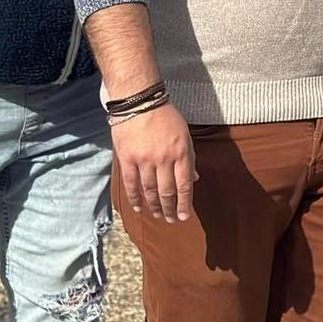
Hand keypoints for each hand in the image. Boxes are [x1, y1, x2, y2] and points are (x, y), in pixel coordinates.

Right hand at [111, 103, 197, 222]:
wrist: (139, 101)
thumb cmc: (165, 116)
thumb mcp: (184, 134)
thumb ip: (189, 157)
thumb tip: (195, 179)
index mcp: (181, 152)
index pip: (184, 185)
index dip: (184, 203)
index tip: (184, 217)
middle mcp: (164, 159)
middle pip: (167, 191)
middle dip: (170, 209)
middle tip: (170, 220)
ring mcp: (144, 160)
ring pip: (150, 191)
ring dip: (154, 206)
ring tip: (157, 215)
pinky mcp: (127, 159)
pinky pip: (131, 184)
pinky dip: (135, 198)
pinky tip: (139, 208)